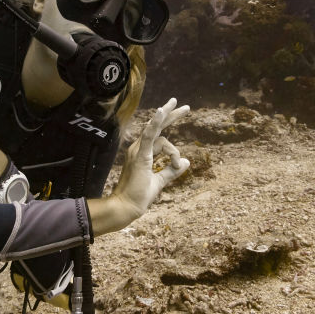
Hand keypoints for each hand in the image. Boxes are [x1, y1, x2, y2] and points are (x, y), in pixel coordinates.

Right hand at [87, 98, 189, 234]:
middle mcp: (138, 148)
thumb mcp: (160, 180)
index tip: (179, 159)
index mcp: (143, 153)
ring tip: (182, 127)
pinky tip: (161, 112)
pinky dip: (155, 123)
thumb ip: (172, 170)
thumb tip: (187, 162)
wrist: (127, 207)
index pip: (158, 136)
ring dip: (172, 140)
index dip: (172, 140)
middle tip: (185, 106)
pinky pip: (149, 136)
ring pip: (160, 135)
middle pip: (156, 126)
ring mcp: (138, 151)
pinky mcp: (140, 156)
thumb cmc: (139, 195)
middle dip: (171, 115)